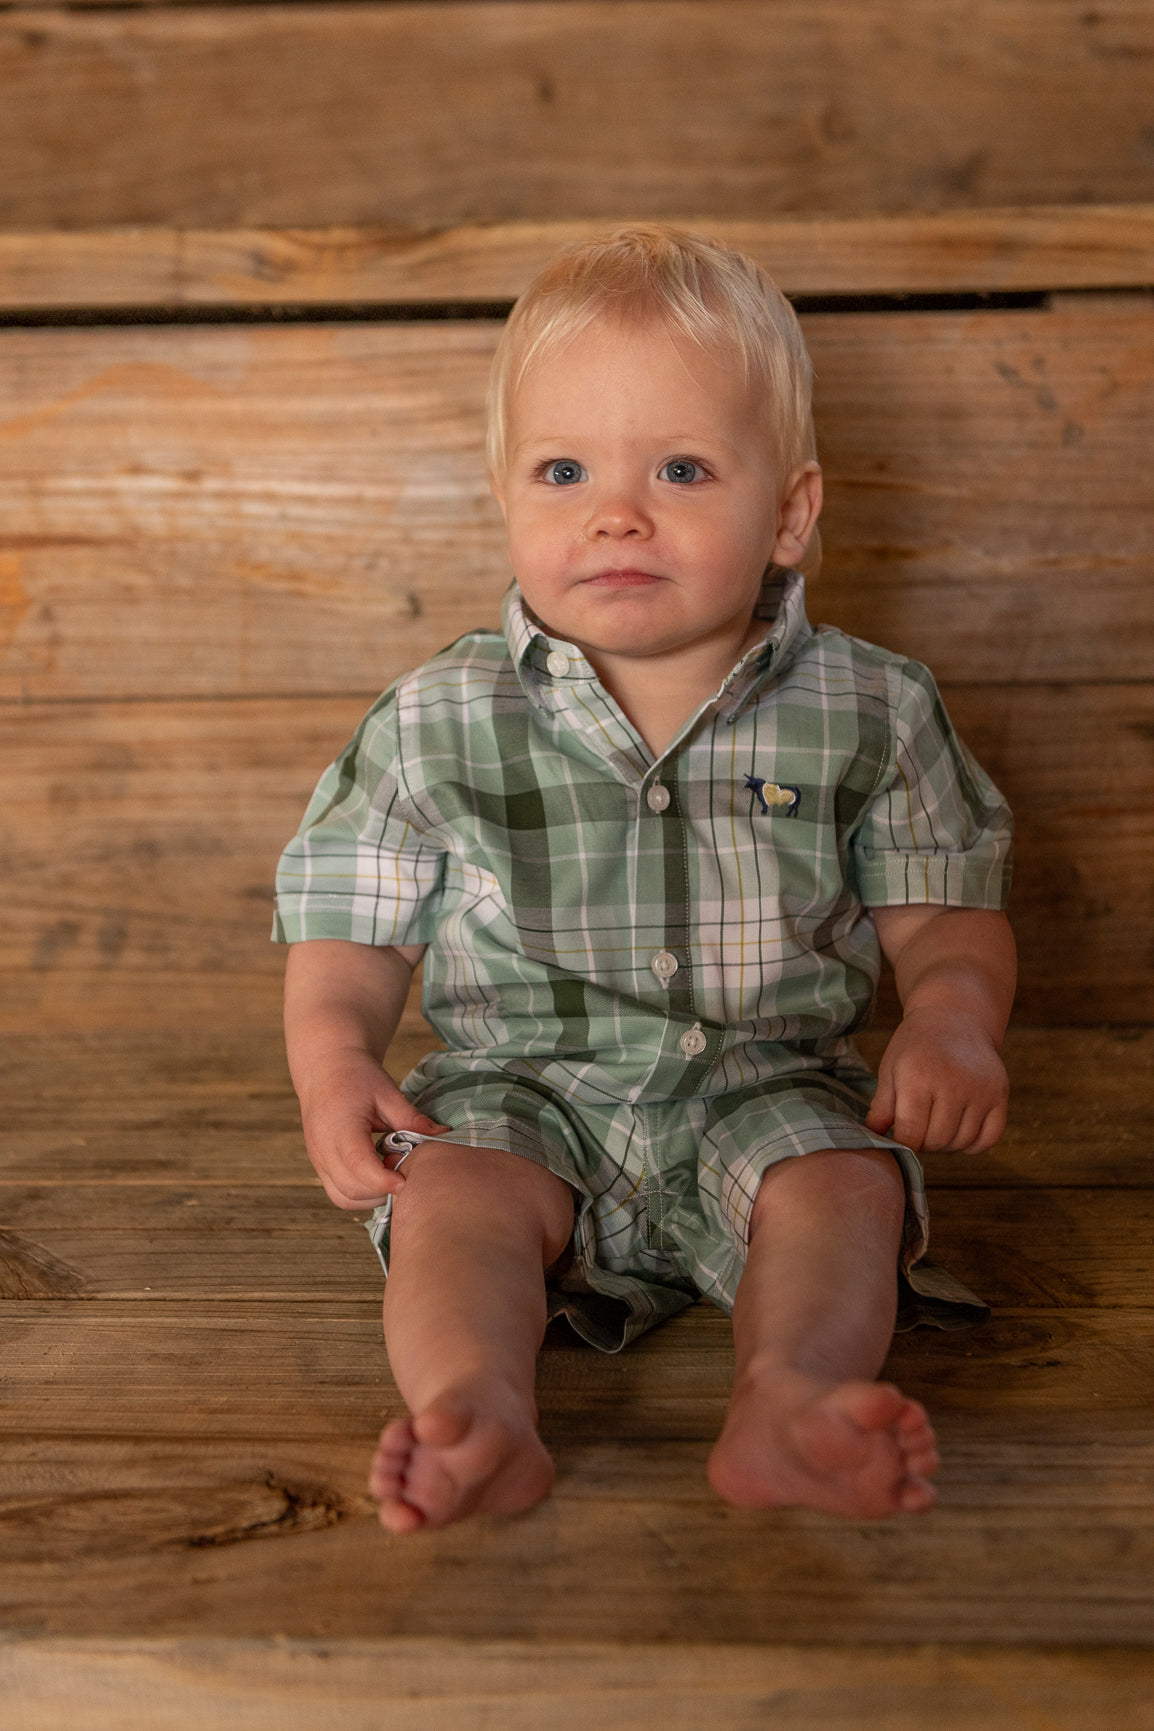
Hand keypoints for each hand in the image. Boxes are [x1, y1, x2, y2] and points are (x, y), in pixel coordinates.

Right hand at [296, 1047, 447, 1209]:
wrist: (326, 1069)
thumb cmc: (357, 1078)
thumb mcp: (388, 1093)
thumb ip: (412, 1119)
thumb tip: (443, 1137)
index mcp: (340, 1127)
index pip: (358, 1164)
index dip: (384, 1180)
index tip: (407, 1181)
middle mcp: (323, 1149)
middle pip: (351, 1189)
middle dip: (383, 1190)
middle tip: (405, 1170)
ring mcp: (318, 1161)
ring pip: (344, 1198)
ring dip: (372, 1197)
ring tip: (393, 1172)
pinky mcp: (320, 1166)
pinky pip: (339, 1193)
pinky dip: (361, 1194)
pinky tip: (380, 1175)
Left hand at [865, 1006, 1008, 1154]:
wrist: (954, 1018)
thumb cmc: (915, 1046)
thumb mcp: (890, 1069)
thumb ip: (882, 1106)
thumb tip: (874, 1138)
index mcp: (918, 1078)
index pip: (911, 1134)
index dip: (904, 1143)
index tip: (902, 1137)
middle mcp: (952, 1083)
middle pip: (937, 1141)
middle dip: (924, 1143)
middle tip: (919, 1128)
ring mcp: (980, 1090)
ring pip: (962, 1143)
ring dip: (947, 1144)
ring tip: (936, 1125)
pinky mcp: (999, 1093)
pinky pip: (989, 1138)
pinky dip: (973, 1144)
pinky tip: (959, 1129)